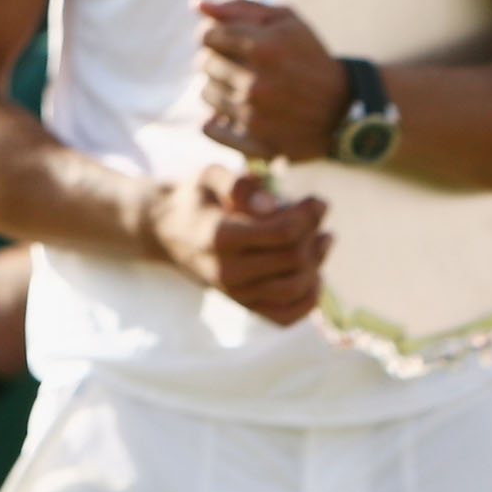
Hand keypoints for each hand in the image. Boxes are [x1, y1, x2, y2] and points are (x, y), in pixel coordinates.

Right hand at [148, 163, 329, 325]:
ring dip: (317, 263)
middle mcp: (228, 271)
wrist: (168, 231)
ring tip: (323, 239)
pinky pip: (285, 316)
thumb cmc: (196, 198)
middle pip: (294, 259)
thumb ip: (240, 184)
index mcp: (220, 236)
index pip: (283, 232)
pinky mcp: (244, 306)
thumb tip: (271, 206)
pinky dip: (308, 300)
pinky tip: (314, 275)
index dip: (309, 215)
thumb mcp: (210, 175)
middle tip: (317, 216)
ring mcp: (236, 293)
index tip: (317, 200)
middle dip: (314, 234)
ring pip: (295, 287)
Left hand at [195, 0, 349, 160]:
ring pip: (206, 93)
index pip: (206, 36)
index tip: (226, 39)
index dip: (213, 34)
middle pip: (204, 63)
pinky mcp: (254, 144)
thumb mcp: (285, 21)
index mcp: (264, 48)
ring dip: (219, 87)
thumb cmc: (310, 57)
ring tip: (243, 86)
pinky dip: (217, 120)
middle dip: (217, 59)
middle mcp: (256, 84)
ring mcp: (254, 117)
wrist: (345, 108)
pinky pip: (209, 128)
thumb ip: (239, 8)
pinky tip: (237, 111)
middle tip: (239, 63)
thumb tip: (196, 4)